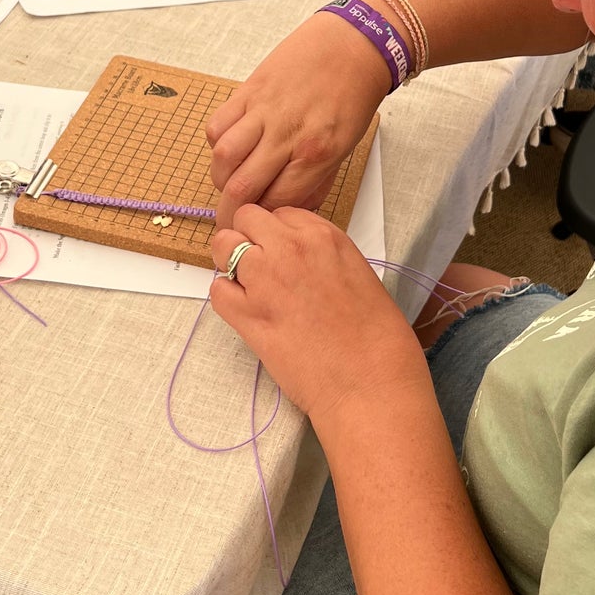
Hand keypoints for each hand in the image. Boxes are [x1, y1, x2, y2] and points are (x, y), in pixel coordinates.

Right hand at [206, 11, 390, 230]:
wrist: (354, 42)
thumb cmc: (353, 93)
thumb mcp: (346, 146)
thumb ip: (315, 180)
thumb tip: (288, 205)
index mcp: (317, 153)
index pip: (276, 201)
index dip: (261, 218)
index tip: (255, 223)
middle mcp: (287, 135)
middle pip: (242, 187)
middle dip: (230, 213)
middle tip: (230, 220)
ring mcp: (264, 111)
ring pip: (223, 158)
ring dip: (220, 179)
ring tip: (228, 183)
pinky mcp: (249, 90)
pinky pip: (218, 125)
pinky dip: (217, 143)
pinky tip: (229, 147)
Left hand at [209, 206, 422, 426]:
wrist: (370, 381)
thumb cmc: (376, 338)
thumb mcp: (358, 274)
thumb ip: (323, 257)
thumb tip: (299, 259)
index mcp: (324, 236)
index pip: (281, 213)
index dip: (276, 232)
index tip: (280, 251)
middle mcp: (290, 248)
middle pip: (246, 218)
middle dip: (248, 238)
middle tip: (259, 266)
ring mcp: (265, 279)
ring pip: (223, 246)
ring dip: (230, 263)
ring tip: (249, 287)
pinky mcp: (247, 315)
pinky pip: (218, 290)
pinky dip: (226, 297)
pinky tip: (246, 311)